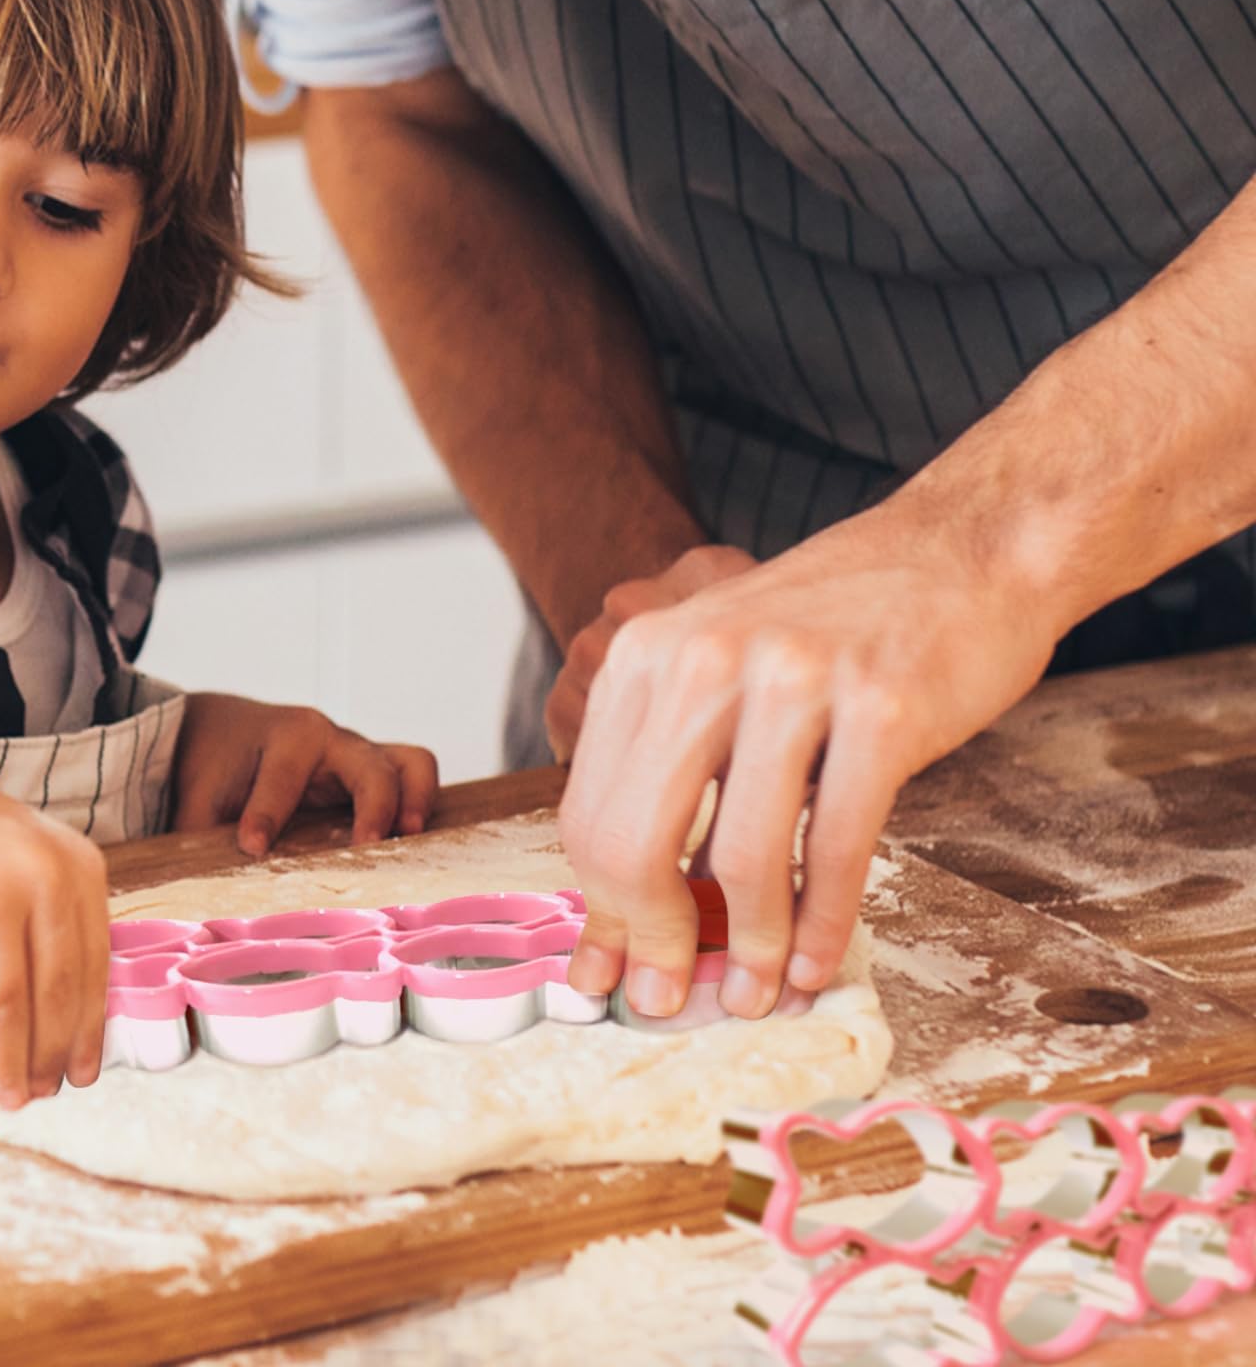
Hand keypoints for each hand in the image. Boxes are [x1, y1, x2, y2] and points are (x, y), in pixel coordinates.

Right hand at [0, 741, 108, 1111]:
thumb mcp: (27, 861)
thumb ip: (54, 924)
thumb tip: (69, 1030)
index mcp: (75, 866)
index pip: (94, 969)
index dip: (87, 1032)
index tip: (82, 1075)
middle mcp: (38, 876)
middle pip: (54, 995)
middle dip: (46, 1059)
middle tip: (37, 1097)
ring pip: (6, 1008)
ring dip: (5, 1064)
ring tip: (3, 1096)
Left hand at [171, 692, 436, 855]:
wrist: (224, 729)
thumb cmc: (214, 764)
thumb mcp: (199, 800)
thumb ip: (203, 839)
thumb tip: (202, 893)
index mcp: (285, 738)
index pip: (282, 780)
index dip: (266, 815)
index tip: (252, 847)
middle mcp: (330, 741)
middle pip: (370, 766)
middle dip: (374, 807)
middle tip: (365, 849)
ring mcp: (358, 758)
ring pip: (411, 764)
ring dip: (416, 804)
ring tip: (408, 846)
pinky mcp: (374, 777)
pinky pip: (413, 782)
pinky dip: (421, 810)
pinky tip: (414, 857)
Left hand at [557, 505, 1055, 1023]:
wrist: (959, 550)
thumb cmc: (836, 630)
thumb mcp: (723, 672)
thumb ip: (675, 774)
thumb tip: (631, 917)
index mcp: (647, 654)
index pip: (591, 808)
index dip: (599, 906)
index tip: (612, 971)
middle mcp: (703, 660)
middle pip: (639, 839)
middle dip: (651, 941)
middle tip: (669, 1001)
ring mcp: (793, 681)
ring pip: (742, 856)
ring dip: (747, 947)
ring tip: (755, 993)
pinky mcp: (881, 709)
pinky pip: (835, 846)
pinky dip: (821, 923)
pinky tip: (813, 963)